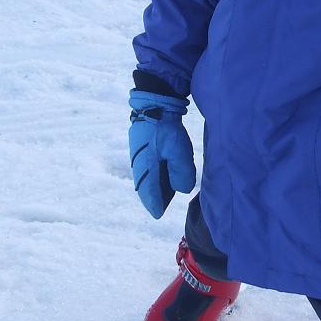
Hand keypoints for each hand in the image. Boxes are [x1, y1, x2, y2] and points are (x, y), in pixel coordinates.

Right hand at [128, 90, 195, 218]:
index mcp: (146, 168)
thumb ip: (181, 172)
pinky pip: (145, 168)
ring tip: (163, 194)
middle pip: (145, 187)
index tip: (158, 214)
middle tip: (159, 208)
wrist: (155, 106)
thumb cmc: (167, 129)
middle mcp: (139, 164)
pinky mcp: (141, 149)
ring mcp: (138, 156)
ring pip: (145, 177)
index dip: (154, 205)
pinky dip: (152, 175)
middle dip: (152, 197)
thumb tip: (182, 190)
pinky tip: (161, 175)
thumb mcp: (178, 151)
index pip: (148, 193)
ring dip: (153, 186)